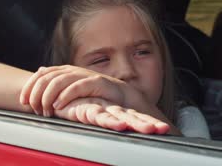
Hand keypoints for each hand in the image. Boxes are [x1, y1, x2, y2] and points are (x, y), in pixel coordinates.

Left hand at [19, 65, 142, 116]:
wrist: (119, 96)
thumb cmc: (94, 94)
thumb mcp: (71, 87)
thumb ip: (56, 80)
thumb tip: (39, 70)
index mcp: (64, 71)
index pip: (41, 74)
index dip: (30, 86)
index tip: (23, 101)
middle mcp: (72, 71)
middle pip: (47, 78)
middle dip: (37, 93)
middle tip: (35, 109)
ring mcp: (84, 75)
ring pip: (59, 81)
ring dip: (49, 96)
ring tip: (46, 110)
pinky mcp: (95, 82)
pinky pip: (77, 86)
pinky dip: (65, 95)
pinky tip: (58, 105)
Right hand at [54, 97, 169, 133]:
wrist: (55, 92)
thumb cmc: (75, 104)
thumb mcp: (94, 114)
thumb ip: (107, 120)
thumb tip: (122, 129)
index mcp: (115, 110)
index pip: (137, 116)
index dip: (150, 121)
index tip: (166, 129)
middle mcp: (111, 107)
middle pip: (134, 116)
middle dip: (149, 123)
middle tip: (164, 129)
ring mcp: (100, 107)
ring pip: (121, 116)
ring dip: (136, 123)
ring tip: (149, 129)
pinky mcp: (85, 108)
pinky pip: (99, 115)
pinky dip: (110, 121)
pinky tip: (120, 125)